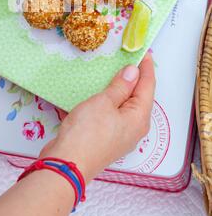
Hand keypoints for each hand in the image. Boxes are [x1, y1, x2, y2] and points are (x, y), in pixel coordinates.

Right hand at [41, 53, 155, 182]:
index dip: (146, 67)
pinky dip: (109, 102)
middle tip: (130, 59)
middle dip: (135, 78)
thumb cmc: (86, 133)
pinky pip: (113, 115)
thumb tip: (133, 72)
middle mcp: (134, 128)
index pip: (148, 86)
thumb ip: (120, 86)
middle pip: (139, 97)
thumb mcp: (104, 102)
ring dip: (120, 89)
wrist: (67, 164)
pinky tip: (101, 94)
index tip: (144, 52)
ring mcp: (121, 135)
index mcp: (139, 117)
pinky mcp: (106, 139)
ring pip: (125, 106)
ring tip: (115, 73)